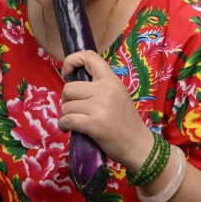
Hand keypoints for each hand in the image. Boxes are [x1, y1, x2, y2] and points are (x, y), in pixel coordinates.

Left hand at [59, 50, 153, 168]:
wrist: (137, 144)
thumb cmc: (125, 121)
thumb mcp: (117, 95)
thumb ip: (99, 86)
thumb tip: (72, 83)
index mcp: (111, 80)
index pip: (89, 57)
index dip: (72, 60)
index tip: (67, 73)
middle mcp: (105, 90)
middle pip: (69, 88)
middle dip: (66, 99)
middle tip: (74, 108)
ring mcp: (99, 106)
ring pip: (66, 106)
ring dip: (65, 115)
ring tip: (75, 121)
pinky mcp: (93, 123)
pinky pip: (66, 120)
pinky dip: (63, 125)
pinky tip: (68, 128)